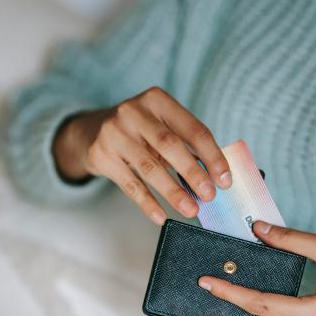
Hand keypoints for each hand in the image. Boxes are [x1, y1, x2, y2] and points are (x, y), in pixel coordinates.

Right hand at [53, 87, 230, 224]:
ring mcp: (114, 133)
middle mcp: (133, 111)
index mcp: (157, 100)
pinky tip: (161, 216)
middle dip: (193, 172)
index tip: (225, 179)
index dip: (212, 155)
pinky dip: (147, 203)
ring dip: (173, 192)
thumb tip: (216, 178)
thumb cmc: (139, 132)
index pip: (193, 128)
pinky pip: (129, 184)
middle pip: (170, 145)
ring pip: (149, 167)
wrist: (91, 132)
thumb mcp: (161, 127)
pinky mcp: (101, 155)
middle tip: (209, 196)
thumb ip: (186, 145)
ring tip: (190, 210)